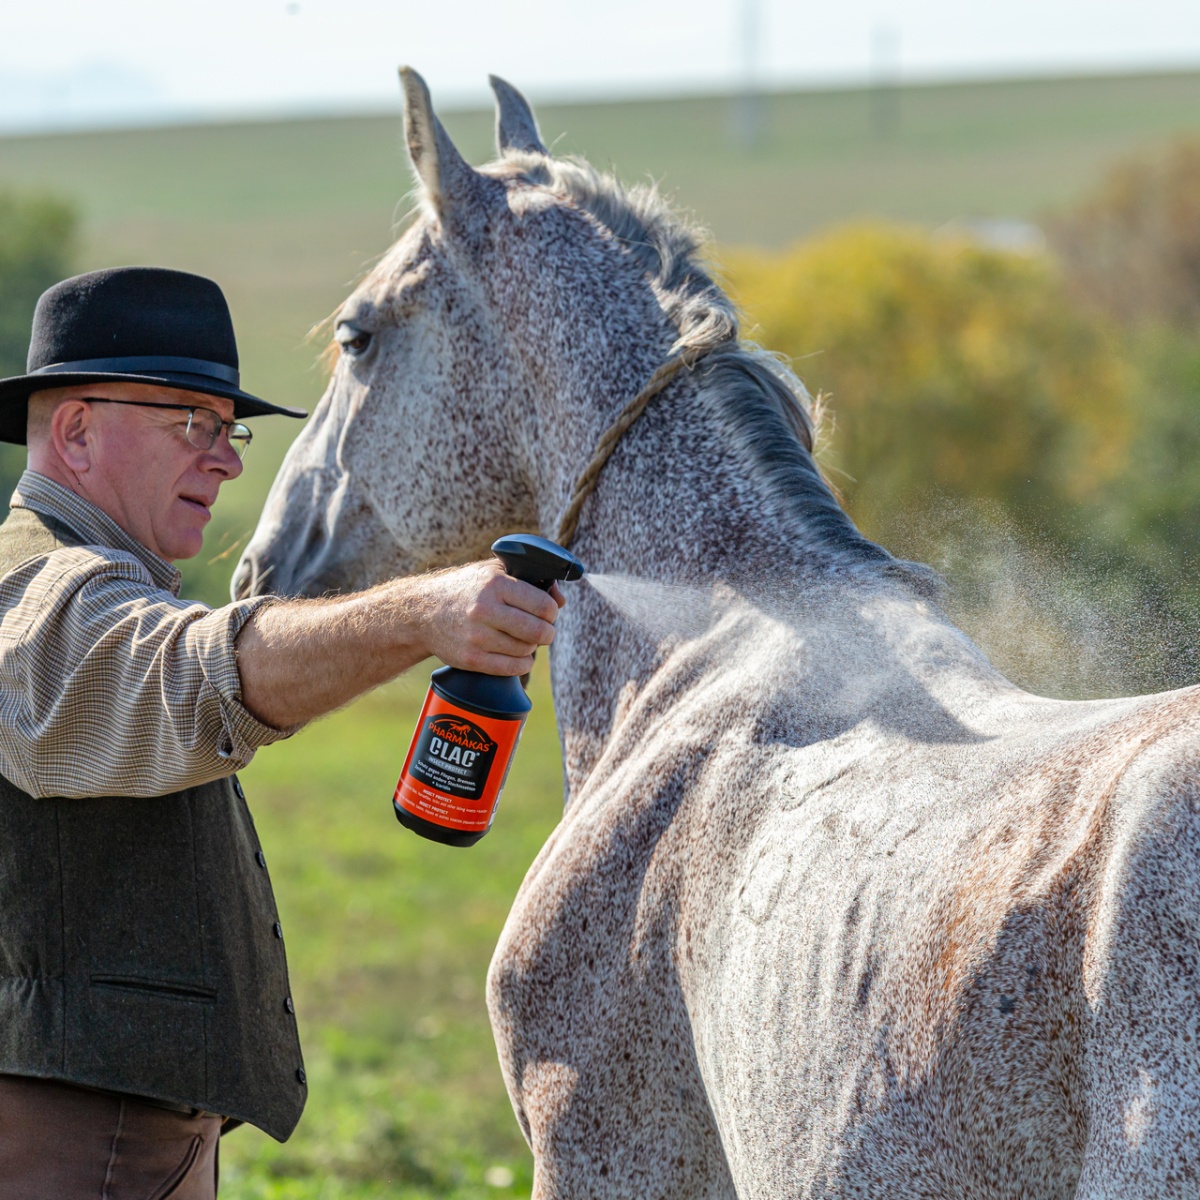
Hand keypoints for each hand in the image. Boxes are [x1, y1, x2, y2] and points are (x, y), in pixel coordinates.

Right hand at [420, 560, 563, 675]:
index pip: (542, 605)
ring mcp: (477, 637)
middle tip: (544, 630)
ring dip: (532, 647)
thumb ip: (529, 579)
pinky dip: (522, 664)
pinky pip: (512, 668)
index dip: (551, 612)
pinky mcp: (471, 659)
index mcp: (494, 584)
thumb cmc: (465, 589)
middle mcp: (485, 609)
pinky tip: (519, 656)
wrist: (423, 613)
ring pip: (527, 650)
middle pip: (538, 631)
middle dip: (547, 632)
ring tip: (524, 639)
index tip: (548, 613)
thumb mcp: (494, 571)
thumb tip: (560, 599)